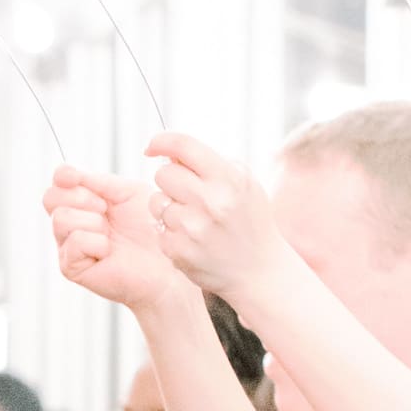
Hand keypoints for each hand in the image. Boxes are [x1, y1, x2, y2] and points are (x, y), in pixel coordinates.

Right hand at [45, 164, 180, 314]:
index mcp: (83, 204)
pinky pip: (75, 241)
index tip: (73, 176)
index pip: (58, 184)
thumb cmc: (151, 229)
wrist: (164, 260)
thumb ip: (98, 181)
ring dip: (93, 222)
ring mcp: (68, 247)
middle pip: (51, 198)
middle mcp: (71, 225)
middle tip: (106, 210)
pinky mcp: (71, 267)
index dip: (62, 176)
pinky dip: (97, 243)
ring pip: (61, 218)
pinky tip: (108, 252)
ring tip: (111, 234)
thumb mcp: (127, 192)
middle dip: (81, 197)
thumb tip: (69, 173)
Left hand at [143, 130, 293, 308]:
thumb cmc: (249, 220)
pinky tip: (190, 237)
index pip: (183, 146)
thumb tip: (172, 153)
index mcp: (228, 179)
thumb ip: (212, 163)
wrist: (258, 270)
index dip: (161, 141)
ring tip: (191, 217)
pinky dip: (169, 230)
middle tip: (186, 192)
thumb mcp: (244, 184)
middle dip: (170, 179)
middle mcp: (210, 201)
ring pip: (156, 201)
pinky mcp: (178, 250)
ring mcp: (192, 228)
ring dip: (168, 206)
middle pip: (163, 173)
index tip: (152, 146)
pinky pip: (157, 227)